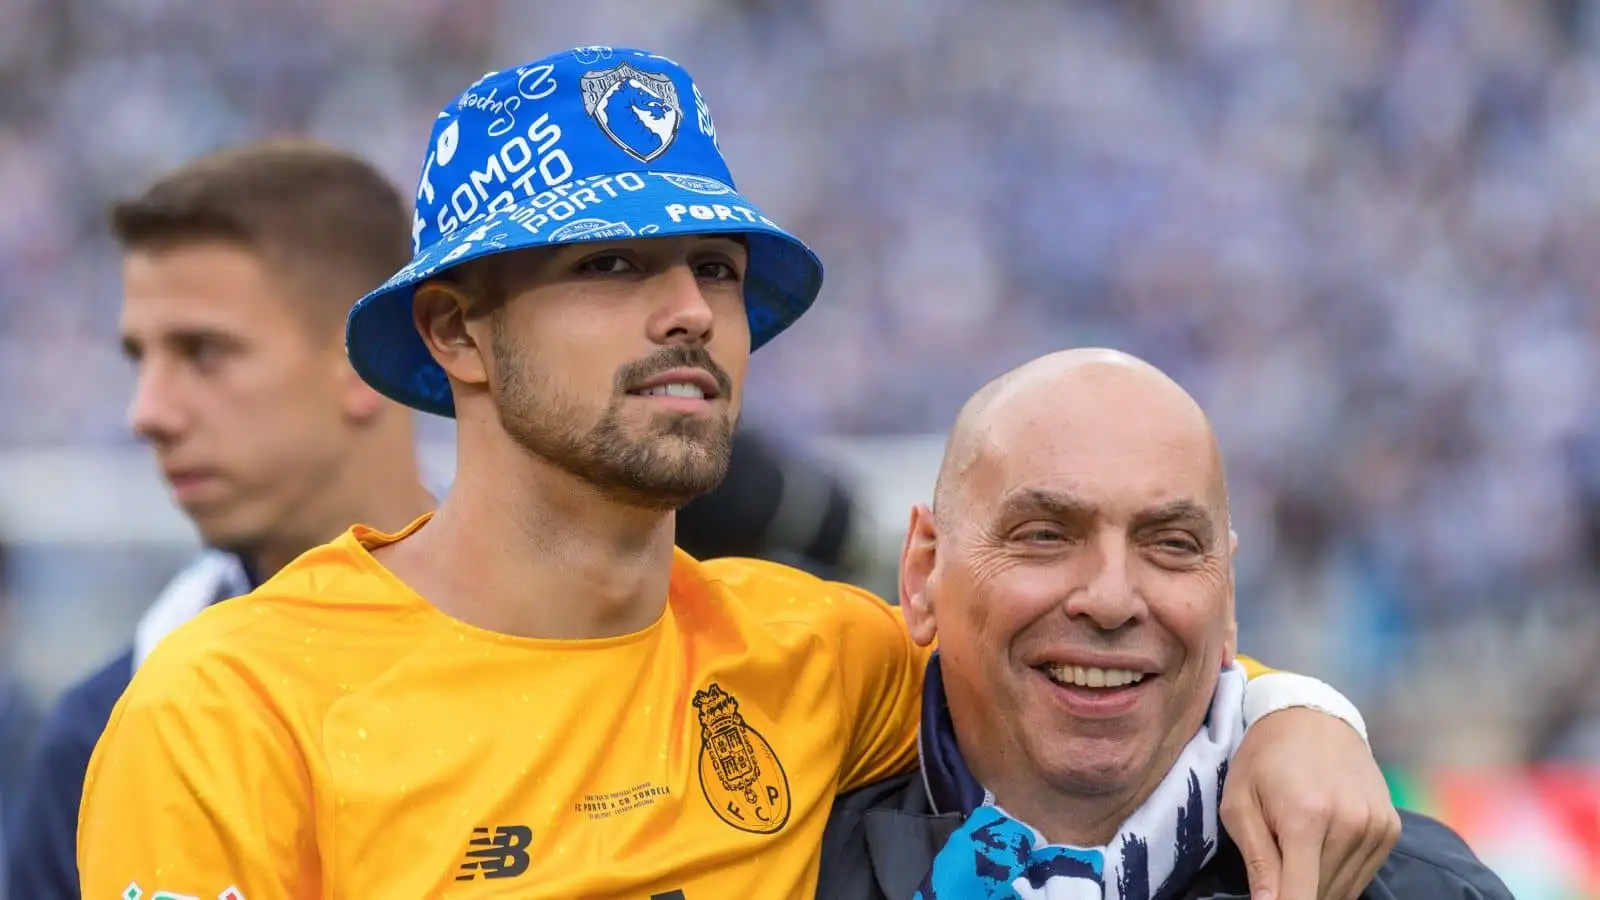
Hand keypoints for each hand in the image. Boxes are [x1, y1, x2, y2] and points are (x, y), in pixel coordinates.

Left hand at [1220, 707, 1401, 899]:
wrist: (1311, 717)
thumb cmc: (1263, 759)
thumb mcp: (1239, 803)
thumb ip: (1257, 860)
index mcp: (1306, 817)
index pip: (1302, 895)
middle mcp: (1350, 824)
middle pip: (1322, 895)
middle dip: (1295, 892)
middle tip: (1276, 869)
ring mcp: (1376, 827)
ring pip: (1345, 890)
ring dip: (1317, 885)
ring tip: (1296, 852)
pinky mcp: (1391, 828)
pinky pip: (1364, 874)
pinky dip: (1340, 874)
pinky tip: (1320, 849)